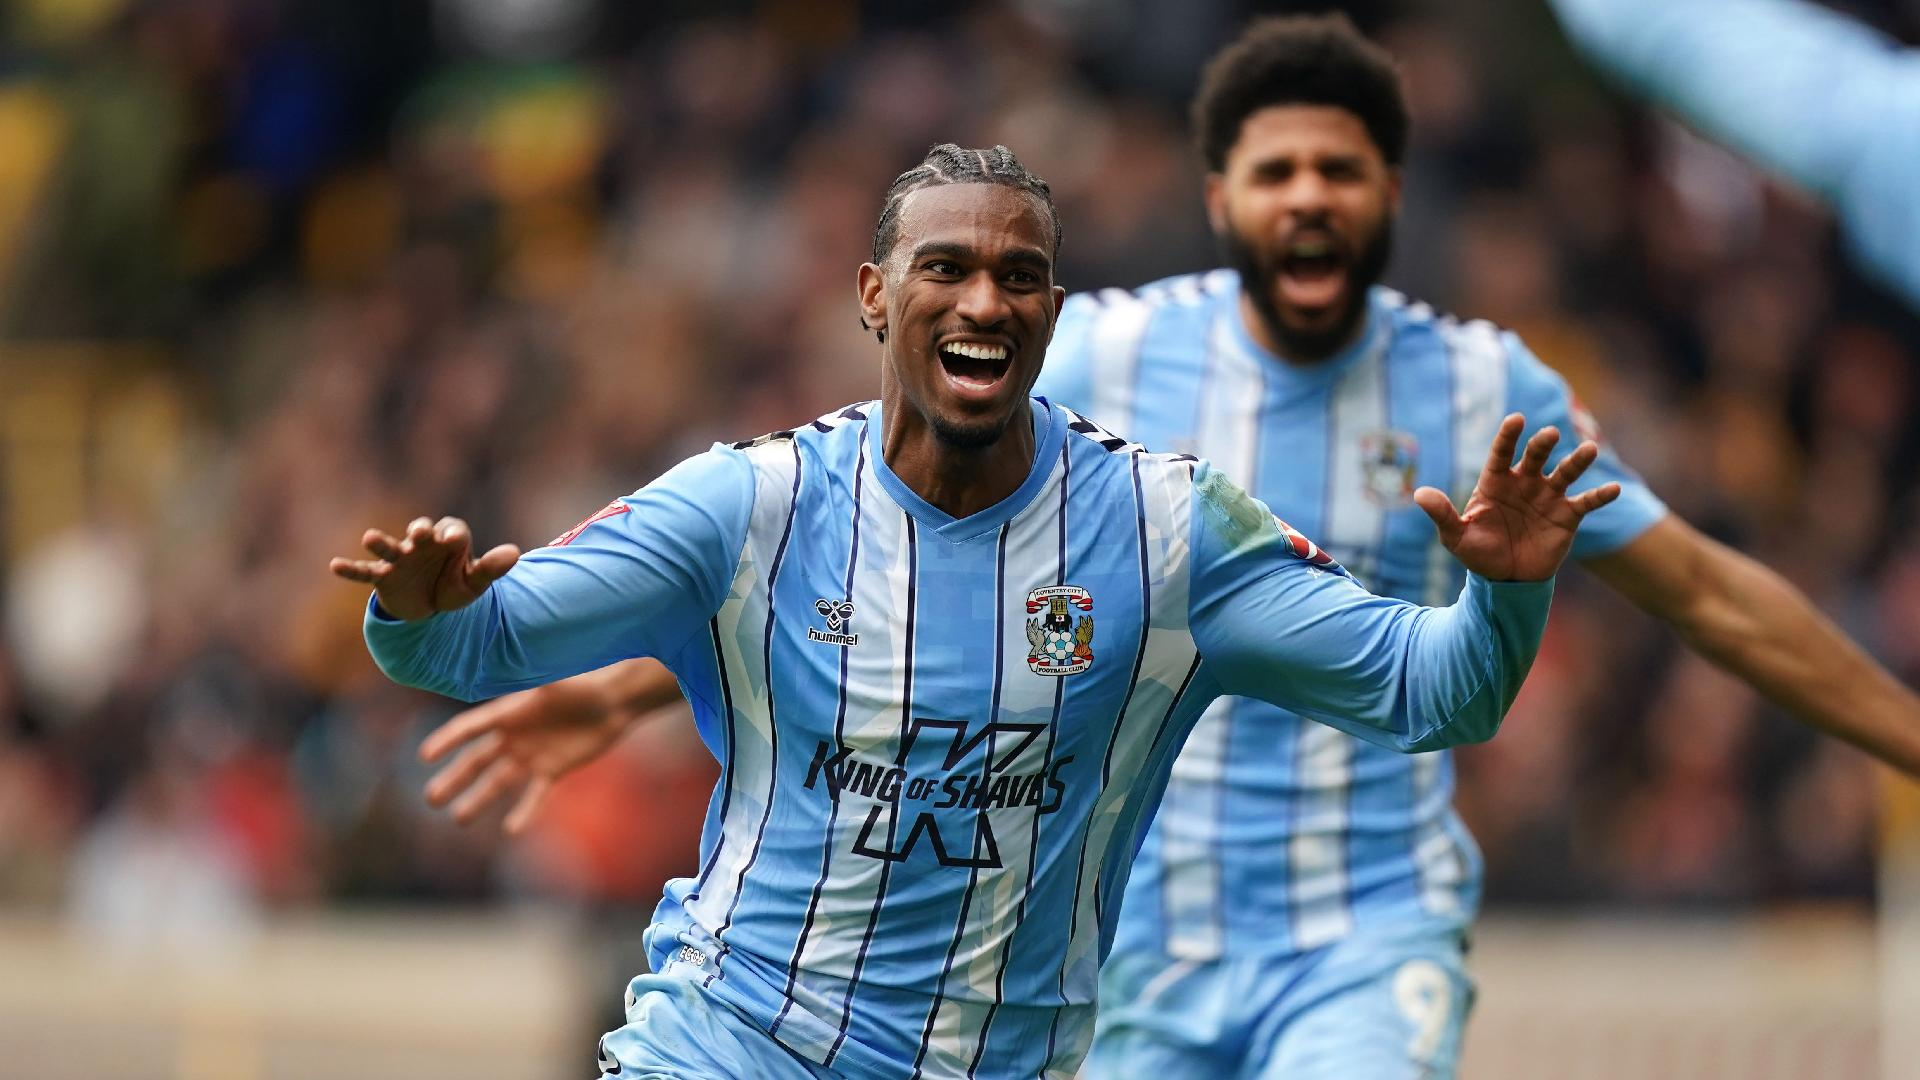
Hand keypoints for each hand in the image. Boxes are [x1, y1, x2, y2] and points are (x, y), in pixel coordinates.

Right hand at [329, 516, 520, 621]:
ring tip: (369, 538)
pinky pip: (366, 573)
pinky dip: (351, 570)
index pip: (454, 530)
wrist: (430, 608)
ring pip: (390, 547)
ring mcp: (401, 559)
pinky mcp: (384, 577)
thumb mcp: (474, 583)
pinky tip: (334, 566)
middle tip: (420, 532)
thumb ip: (491, 568)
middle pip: (421, 530)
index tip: (455, 541)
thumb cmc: (454, 586)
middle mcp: (423, 544)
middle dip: (420, 530)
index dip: (454, 535)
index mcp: (449, 540)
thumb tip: (515, 553)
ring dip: (381, 542)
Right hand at [418, 674, 639, 833]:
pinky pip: (534, 795)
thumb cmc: (584, 685)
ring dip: (479, 800)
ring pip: (498, 782)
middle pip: (476, 761)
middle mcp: (514, 736)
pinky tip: (511, 829)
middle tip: (431, 799)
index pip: (469, 728)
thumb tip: (512, 659)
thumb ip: (532, 675)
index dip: (447, 740)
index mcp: (508, 712)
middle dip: (453, 779)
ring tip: (459, 819)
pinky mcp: (552, 770)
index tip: (425, 756)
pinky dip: (525, 811)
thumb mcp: (555, 679)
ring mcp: (531, 755)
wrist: (613, 702)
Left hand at [1413, 413, 1620, 581]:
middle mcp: (1525, 483)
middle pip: (1535, 457)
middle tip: (1549, 434)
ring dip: (1577, 461)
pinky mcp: (1568, 515)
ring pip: (1565, 473)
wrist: (1506, 578)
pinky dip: (1600, 496)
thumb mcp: (1456, 536)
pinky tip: (1614, 490)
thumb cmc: (1479, 552)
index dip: (1508, 436)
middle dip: (1542, 445)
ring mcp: (1548, 497)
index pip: (1502, 453)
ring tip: (1590, 450)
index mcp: (1496, 482)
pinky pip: (1586, 502)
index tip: (1515, 419)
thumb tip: (1419, 494)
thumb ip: (1442, 514)